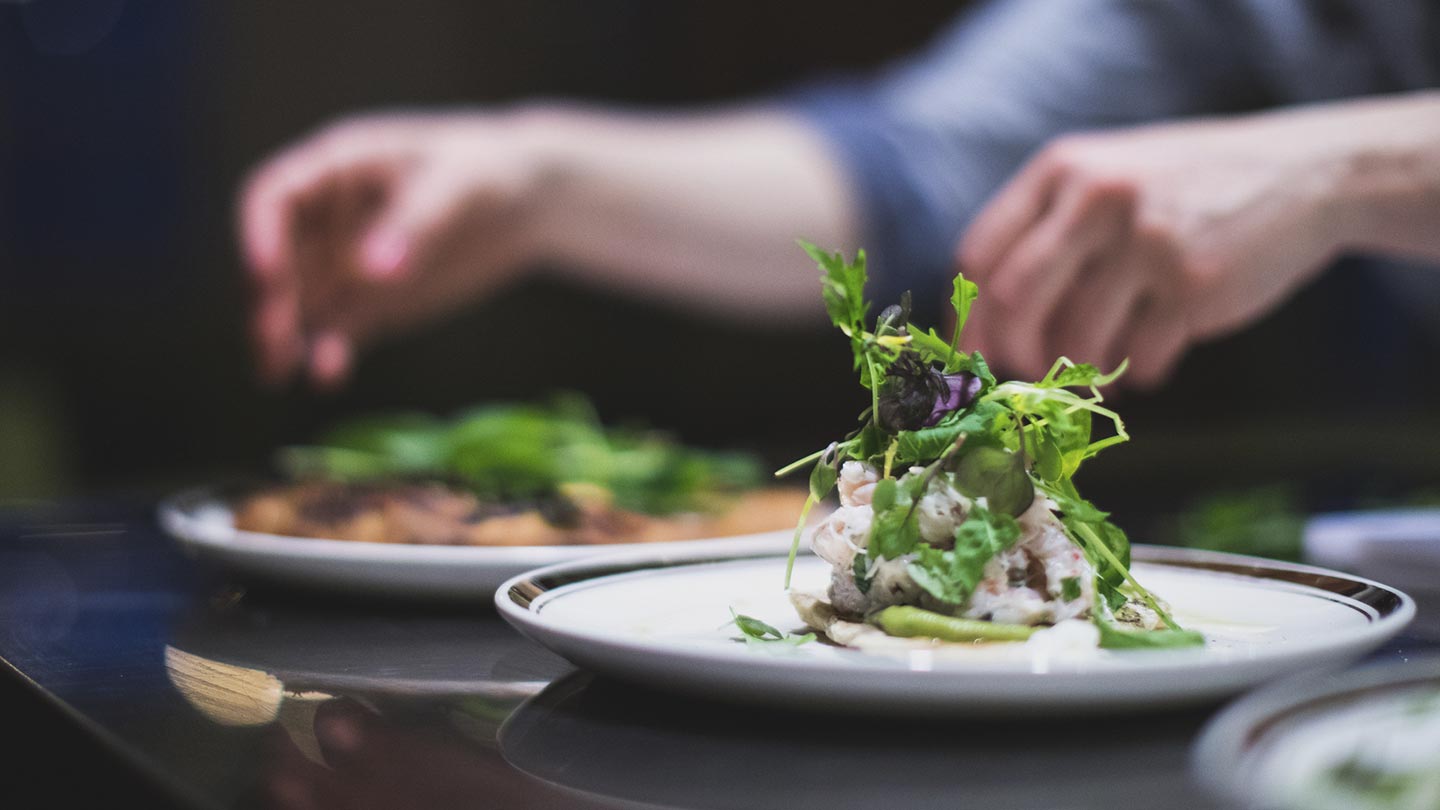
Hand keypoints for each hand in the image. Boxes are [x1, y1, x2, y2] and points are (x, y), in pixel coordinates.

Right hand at [239, 111, 545, 386]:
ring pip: (298, 305)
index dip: (259, 235)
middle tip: (269, 341)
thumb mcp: (458, 186)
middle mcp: (329, 219)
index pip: (274, 197)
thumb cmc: (489, 171)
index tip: (263, 276)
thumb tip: (370, 272)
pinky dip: (327, 354)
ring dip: (281, 337)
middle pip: (279, 261)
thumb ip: (414, 226)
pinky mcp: (373, 303)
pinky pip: (338, 332)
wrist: (527, 202)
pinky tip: (328, 376)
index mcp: (337, 169)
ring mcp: (347, 264)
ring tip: (274, 374)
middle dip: (268, 300)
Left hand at [956, 107, 1367, 387]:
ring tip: (1102, 365)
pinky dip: (1135, 373)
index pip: (977, 254)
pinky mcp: (1194, 285)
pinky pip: (1136, 357)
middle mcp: (1097, 198)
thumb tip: (981, 328)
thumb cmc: (1183, 189)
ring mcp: (1147, 240)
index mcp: (1062, 169)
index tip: (971, 355)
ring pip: (1073, 339)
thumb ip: (1047, 229)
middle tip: (1025, 374)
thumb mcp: (1106, 177)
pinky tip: (1150, 357)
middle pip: (1011, 299)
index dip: (965, 317)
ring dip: (1078, 370)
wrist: (1304, 174)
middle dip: (1010, 352)